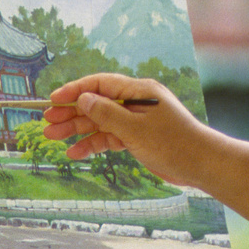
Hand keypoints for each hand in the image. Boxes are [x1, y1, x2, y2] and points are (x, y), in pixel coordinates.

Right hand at [42, 73, 215, 187]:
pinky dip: (93, 144)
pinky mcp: (138, 138)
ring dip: (78, 129)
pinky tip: (75, 152)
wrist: (202, 164)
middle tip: (47, 121)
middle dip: (71, 112)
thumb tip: (83, 98)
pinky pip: (110, 138)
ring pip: (100, 122)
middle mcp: (135, 102)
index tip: (53, 99)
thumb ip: (107, 113)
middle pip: (97, 103)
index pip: (100, 84)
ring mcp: (136, 121)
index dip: (75, 90)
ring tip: (53, 137)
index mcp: (138, 91)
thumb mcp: (135, 128)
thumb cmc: (174, 142)